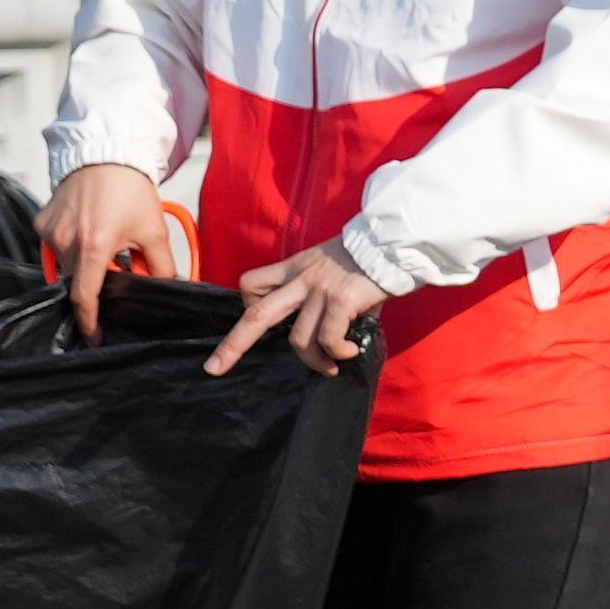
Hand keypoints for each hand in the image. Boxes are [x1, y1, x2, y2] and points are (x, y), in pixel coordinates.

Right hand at [43, 161, 187, 333]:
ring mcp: (48, 232)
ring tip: (108, 245)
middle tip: (117, 276)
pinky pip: (56, 246)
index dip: (90, 320)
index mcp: (93, 247)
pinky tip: (93, 232)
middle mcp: (64, 241)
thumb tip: (166, 291)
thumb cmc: (130, 191)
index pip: (85, 296)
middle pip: (78, 280)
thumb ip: (162, 267)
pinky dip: (74, 248)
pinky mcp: (40, 222)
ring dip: (86, 264)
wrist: (105, 155)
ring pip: (67, 264)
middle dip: (96, 284)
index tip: (95, 337)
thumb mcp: (154, 232)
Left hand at [208, 242, 382, 378]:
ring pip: (298, 338)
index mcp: (295, 266)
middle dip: (233, 345)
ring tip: (331, 366)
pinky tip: (350, 353)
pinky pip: (329, 338)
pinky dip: (338, 352)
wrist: (393, 242)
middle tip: (216, 367)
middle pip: (257, 315)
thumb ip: (326, 293)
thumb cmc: (371, 257)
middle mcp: (301, 279)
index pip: (252, 282)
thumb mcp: (333, 267)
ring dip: (314, 360)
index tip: (259, 318)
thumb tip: (340, 327)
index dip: (248, 304)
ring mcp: (320, 291)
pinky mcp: (342, 301)